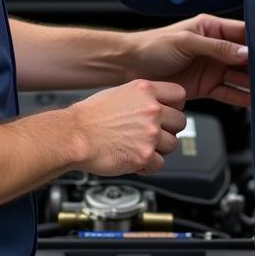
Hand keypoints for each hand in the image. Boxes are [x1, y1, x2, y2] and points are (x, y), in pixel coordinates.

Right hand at [69, 79, 186, 174]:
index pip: (179, 95)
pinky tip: (134, 158)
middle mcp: (151, 110)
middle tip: (154, 133)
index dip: (175, 105)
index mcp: (144, 90)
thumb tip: (155, 104)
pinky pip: (159, 164)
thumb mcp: (117, 93)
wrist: (74, 136)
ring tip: (140, 147)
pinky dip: (148, 165)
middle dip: (168, 130)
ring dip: (159, 149)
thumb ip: (140, 98)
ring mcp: (150, 133)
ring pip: (173, 144)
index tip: (169, 112)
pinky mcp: (145, 155)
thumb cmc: (88, 117)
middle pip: (180, 121)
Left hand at [132, 14, 249, 106]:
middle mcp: (215, 48)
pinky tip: (252, 102)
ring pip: (239, 76)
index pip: (242, 33)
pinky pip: (227, 92)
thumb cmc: (152, 46)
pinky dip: (240, 97)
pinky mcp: (205, 86)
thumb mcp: (186, 41)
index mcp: (211, 28)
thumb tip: (244, 52)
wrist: (129, 65)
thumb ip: (216, 47)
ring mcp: (211, 68)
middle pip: (245, 57)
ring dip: (253, 83)